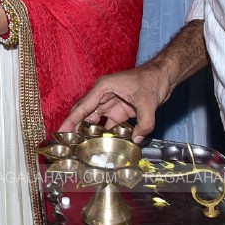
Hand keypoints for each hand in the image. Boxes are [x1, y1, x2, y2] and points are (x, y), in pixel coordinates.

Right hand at [56, 64, 172, 141]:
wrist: (163, 77)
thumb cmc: (152, 82)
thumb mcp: (148, 103)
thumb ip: (143, 124)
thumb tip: (136, 141)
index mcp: (103, 88)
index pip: (83, 106)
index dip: (72, 120)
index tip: (61, 131)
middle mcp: (103, 95)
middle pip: (85, 113)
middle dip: (76, 127)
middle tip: (67, 143)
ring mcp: (111, 103)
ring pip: (96, 120)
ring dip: (90, 133)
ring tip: (82, 147)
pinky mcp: (120, 110)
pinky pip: (109, 124)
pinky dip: (106, 134)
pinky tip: (103, 145)